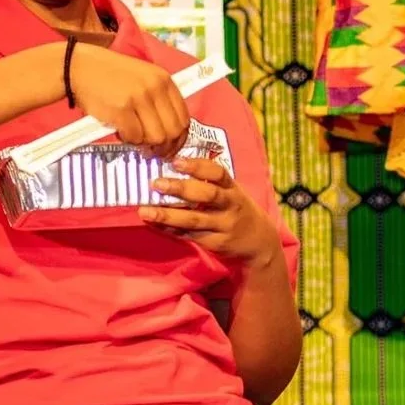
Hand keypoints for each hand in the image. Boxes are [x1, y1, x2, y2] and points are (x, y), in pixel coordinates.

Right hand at [69, 44, 188, 156]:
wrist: (79, 67)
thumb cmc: (110, 76)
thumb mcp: (142, 78)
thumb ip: (158, 99)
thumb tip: (170, 132)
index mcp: (164, 79)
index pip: (184, 117)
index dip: (179, 137)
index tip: (170, 146)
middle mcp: (155, 88)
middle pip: (173, 130)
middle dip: (165, 147)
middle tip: (153, 152)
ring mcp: (139, 98)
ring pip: (156, 137)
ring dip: (145, 144)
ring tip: (134, 138)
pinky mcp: (121, 109)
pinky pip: (135, 137)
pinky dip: (129, 140)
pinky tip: (121, 132)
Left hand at [143, 156, 282, 268]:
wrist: (259, 242)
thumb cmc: (237, 210)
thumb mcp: (232, 193)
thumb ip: (210, 183)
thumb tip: (172, 169)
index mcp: (233, 189)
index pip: (219, 173)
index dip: (198, 166)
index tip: (176, 161)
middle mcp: (231, 206)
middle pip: (207, 195)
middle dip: (181, 189)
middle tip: (156, 183)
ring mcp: (224, 226)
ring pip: (194, 220)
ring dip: (168, 215)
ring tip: (145, 211)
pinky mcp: (216, 243)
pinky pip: (190, 236)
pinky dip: (170, 230)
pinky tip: (154, 224)